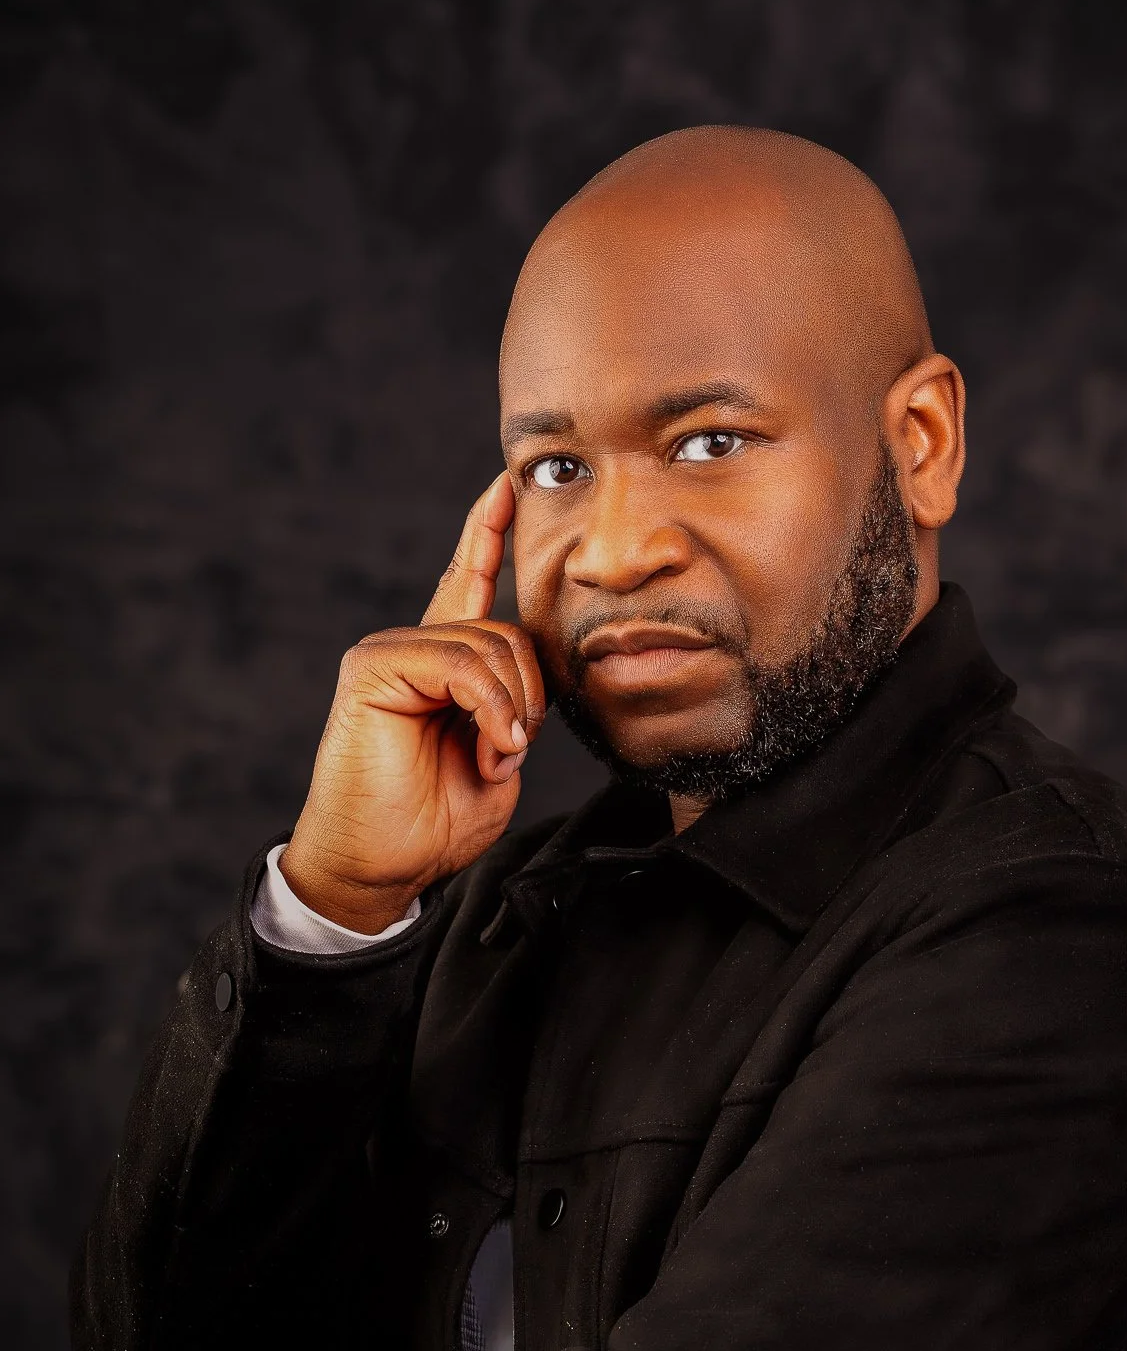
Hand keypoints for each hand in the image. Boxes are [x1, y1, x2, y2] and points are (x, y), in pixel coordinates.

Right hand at [279, 473, 544, 931]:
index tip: (509, 485)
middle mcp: (413, 647)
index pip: (467, 581)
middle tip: (509, 751)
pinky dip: (490, 708)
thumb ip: (515, 708)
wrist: (379, 866)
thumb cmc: (431, 822)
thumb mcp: (497, 759)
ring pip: (491, 645)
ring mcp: (389, 652)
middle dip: (529, 696)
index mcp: (442, 663)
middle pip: (507, 630)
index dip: (487, 532)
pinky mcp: (374, 667)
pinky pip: (461, 662)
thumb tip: (525, 685)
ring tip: (493, 756)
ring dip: (511, 712)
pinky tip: (488, 745)